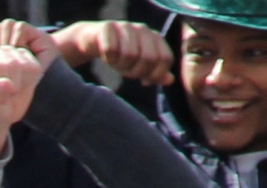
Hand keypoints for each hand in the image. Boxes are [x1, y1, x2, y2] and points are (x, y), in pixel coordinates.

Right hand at [52, 17, 173, 80]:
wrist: (96, 41)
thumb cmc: (121, 54)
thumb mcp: (140, 66)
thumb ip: (156, 73)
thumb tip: (170, 80)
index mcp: (155, 38)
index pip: (166, 59)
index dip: (155, 75)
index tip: (144, 81)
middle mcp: (143, 29)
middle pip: (149, 58)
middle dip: (137, 72)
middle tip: (127, 73)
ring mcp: (126, 26)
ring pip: (129, 55)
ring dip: (121, 66)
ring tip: (117, 63)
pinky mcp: (108, 27)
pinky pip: (111, 50)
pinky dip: (108, 59)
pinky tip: (107, 57)